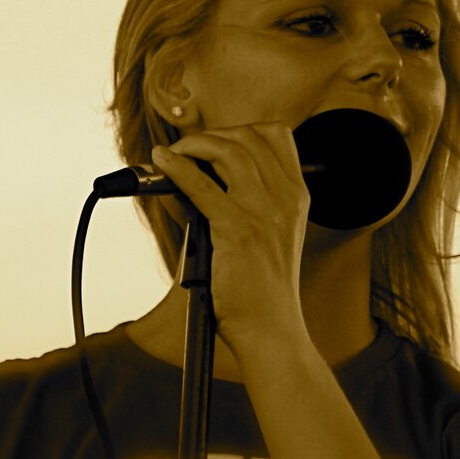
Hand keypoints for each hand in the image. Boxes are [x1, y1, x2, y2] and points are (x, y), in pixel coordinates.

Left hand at [150, 122, 310, 353]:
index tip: (217, 141)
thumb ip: (237, 200)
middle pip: (248, 137)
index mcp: (296, 196)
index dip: (241, 129)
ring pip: (227, 151)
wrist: (270, 328)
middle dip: (212, 135)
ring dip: (193, 145)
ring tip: (173, 155)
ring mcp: (264, 212)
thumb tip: (185, 174)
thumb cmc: (261, 287)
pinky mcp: (238, 229)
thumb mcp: (265, 234)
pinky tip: (163, 162)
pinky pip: (201, 185)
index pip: (276, 135)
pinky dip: (177, 168)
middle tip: (187, 149)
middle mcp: (285, 197)